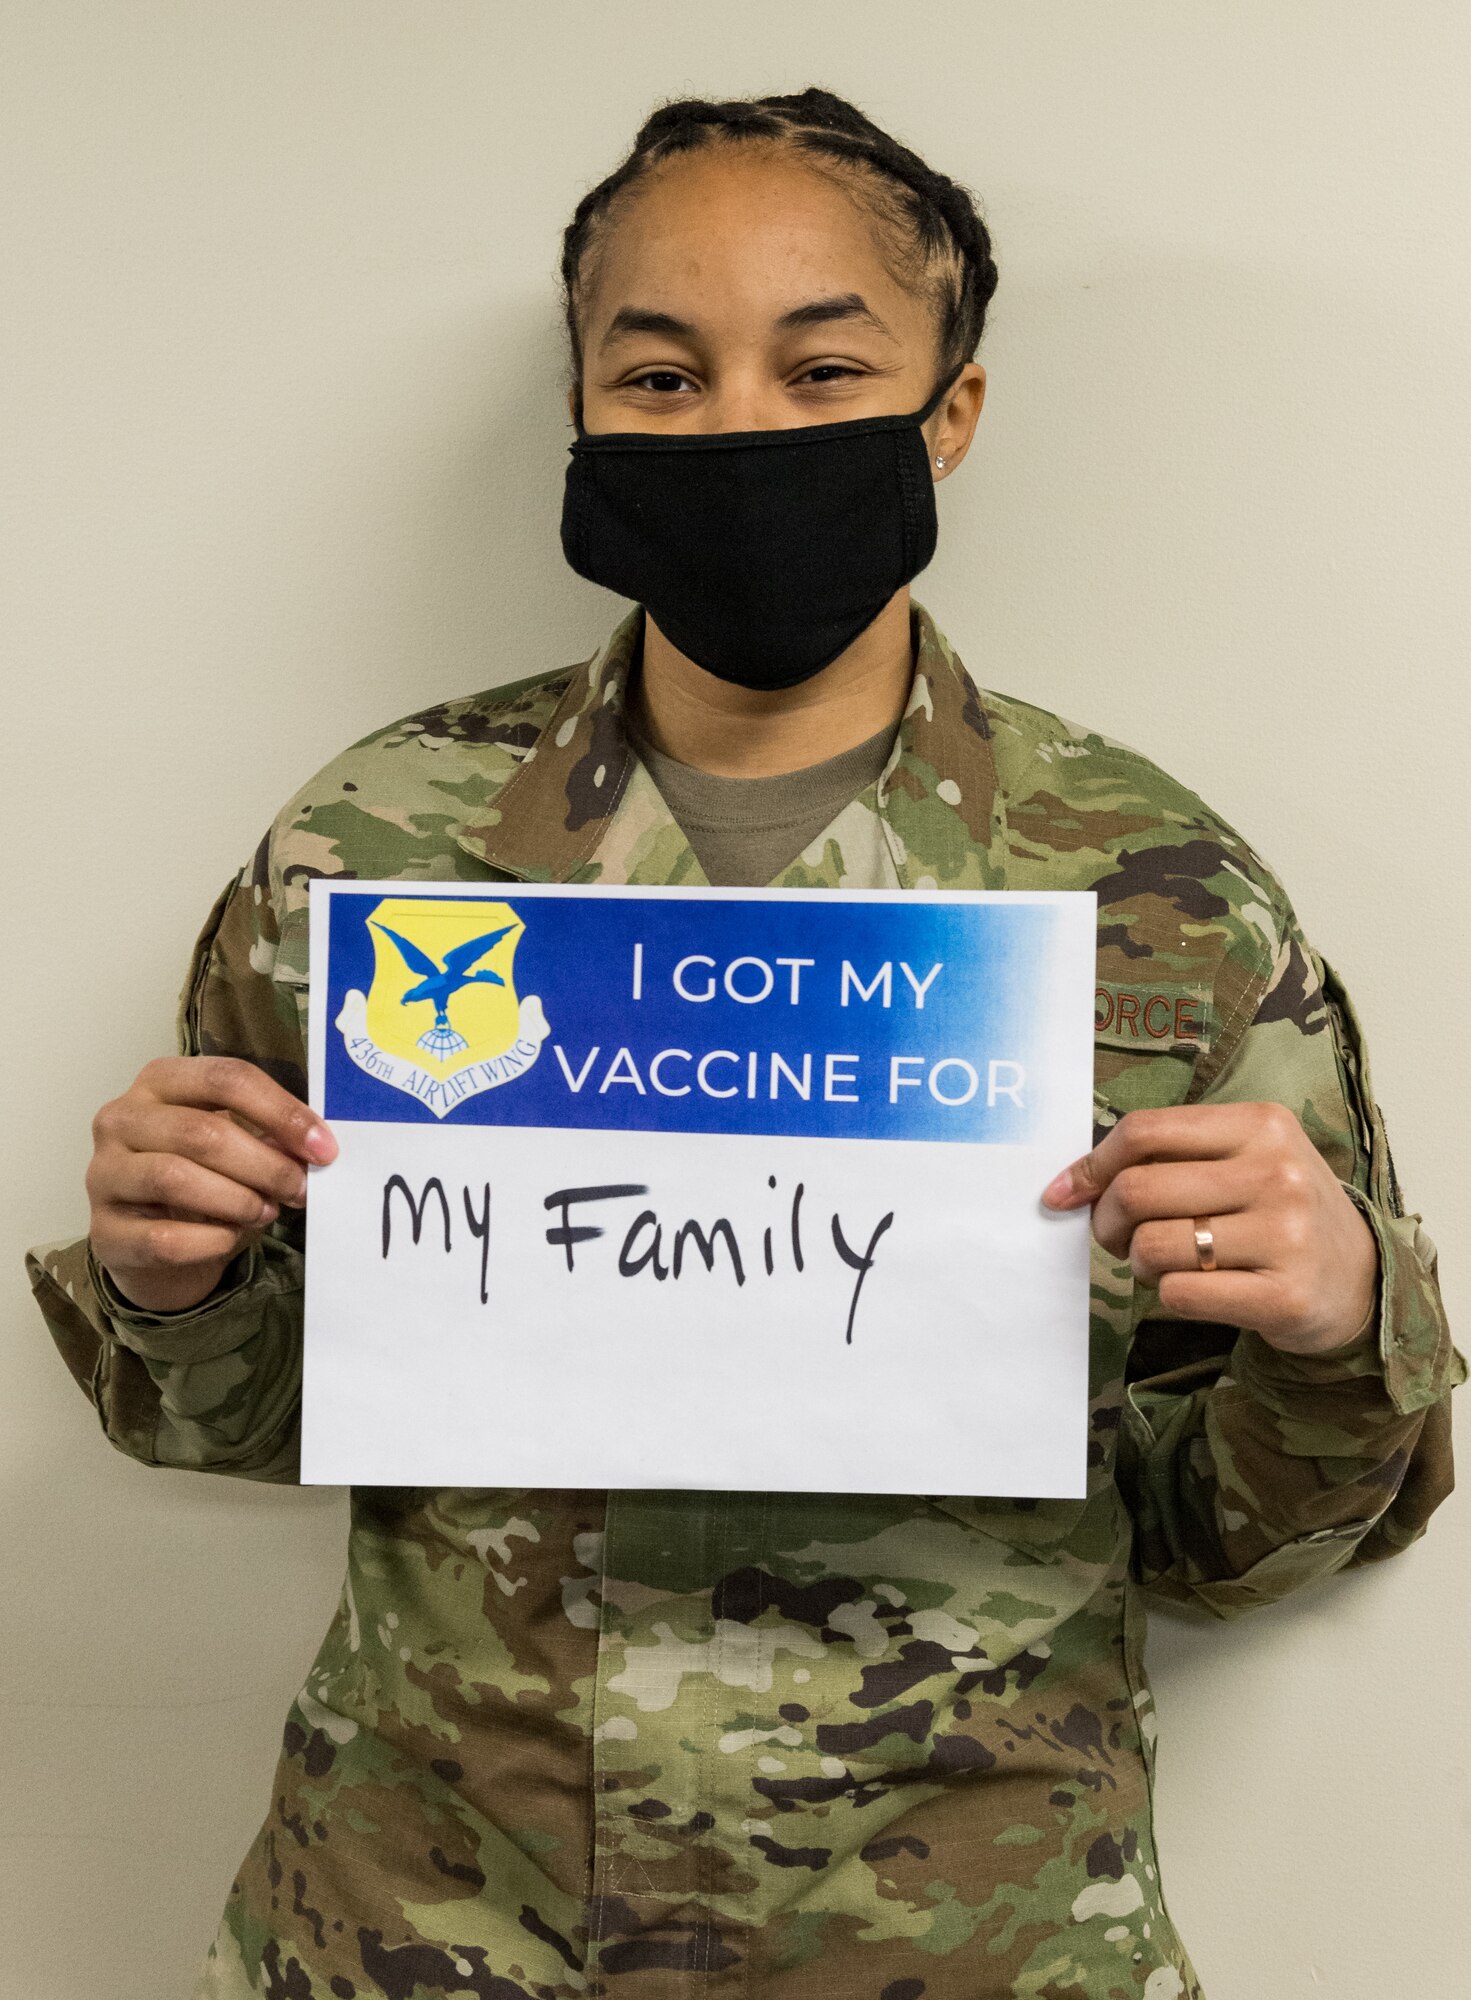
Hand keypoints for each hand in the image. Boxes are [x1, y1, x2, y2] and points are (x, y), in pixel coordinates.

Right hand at [87, 1056, 337, 1314]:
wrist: (153, 1243)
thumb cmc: (203, 1177)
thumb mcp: (238, 1144)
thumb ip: (271, 1136)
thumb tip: (316, 1146)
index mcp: (161, 1080)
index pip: (226, 1078)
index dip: (281, 1112)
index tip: (324, 1148)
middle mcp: (122, 1118)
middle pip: (200, 1132)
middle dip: (265, 1164)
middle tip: (300, 1189)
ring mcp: (103, 1173)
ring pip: (174, 1178)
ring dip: (237, 1200)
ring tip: (267, 1212)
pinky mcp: (103, 1231)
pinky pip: (161, 1237)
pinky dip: (209, 1240)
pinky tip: (231, 1239)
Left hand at [1041, 1101, 1377, 1354]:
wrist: (1358, 1278)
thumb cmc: (1278, 1210)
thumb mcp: (1243, 1158)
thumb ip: (1168, 1155)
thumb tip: (1071, 1183)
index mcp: (1261, 1125)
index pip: (1144, 1131)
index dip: (1091, 1165)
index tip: (1065, 1192)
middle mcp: (1277, 1173)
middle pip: (1137, 1190)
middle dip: (1106, 1221)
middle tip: (1116, 1237)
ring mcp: (1286, 1235)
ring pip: (1152, 1244)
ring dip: (1138, 1262)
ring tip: (1162, 1263)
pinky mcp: (1284, 1296)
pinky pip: (1178, 1294)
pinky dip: (1168, 1295)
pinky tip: (1196, 1289)